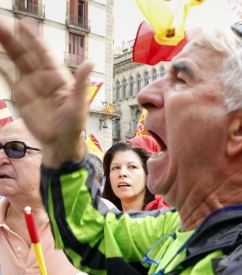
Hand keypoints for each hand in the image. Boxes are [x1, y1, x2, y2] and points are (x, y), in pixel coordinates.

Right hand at [0, 17, 92, 167]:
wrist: (61, 142)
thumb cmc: (74, 124)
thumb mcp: (79, 103)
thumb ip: (81, 82)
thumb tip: (91, 63)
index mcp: (58, 77)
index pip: (44, 54)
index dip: (35, 39)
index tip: (25, 25)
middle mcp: (43, 78)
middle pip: (27, 54)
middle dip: (16, 39)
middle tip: (3, 23)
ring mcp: (31, 85)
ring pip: (17, 62)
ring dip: (7, 48)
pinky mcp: (21, 96)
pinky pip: (10, 78)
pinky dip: (2, 68)